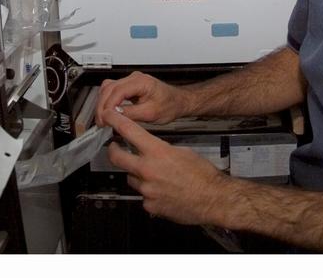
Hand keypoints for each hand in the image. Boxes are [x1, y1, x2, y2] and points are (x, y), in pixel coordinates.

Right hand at [95, 70, 188, 125]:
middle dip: (102, 105)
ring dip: (102, 103)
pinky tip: (107, 112)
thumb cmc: (169, 105)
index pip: (117, 91)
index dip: (108, 105)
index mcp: (141, 82)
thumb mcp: (151, 113)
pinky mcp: (129, 86)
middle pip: (109, 88)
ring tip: (102, 119)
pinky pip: (112, 90)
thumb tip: (114, 115)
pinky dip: (107, 101)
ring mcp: (131, 81)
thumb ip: (131, 113)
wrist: (178, 102)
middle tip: (100, 122)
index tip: (104, 119)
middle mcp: (134, 78)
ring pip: (108, 88)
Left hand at [104, 111, 232, 225]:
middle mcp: (148, 170)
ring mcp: (147, 190)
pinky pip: (143, 196)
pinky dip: (149, 194)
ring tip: (155, 177)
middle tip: (115, 148)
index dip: (116, 121)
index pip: (130, 132)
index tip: (109, 115)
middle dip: (113, 151)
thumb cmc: (203, 175)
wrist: (213, 199)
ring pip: (132, 179)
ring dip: (138, 176)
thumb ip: (162, 149)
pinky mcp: (149, 205)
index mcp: (158, 152)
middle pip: (117, 158)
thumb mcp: (183, 152)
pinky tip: (163, 192)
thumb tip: (151, 149)